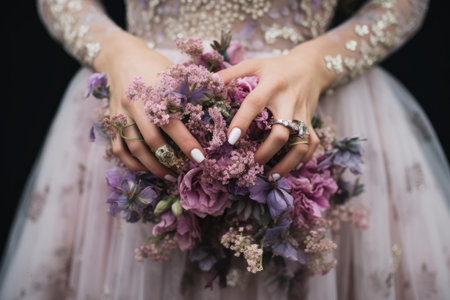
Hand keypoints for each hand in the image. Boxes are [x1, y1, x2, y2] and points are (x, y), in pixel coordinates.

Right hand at [94, 31, 205, 180]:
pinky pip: (118, 148)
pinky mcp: (110, 121)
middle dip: (169, 160)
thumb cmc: (154, 65)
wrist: (120, 56)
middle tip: (185, 171)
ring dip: (151, 166)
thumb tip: (217, 106)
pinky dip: (131, 163)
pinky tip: (145, 170)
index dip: (186, 142)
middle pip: (151, 141)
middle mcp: (135, 105)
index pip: (172, 123)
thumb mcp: (173, 72)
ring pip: (134, 148)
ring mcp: (120, 114)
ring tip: (168, 176)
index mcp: (153, 92)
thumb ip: (191, 90)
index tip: (200, 158)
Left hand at [218, 39, 334, 179]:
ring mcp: (303, 114)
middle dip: (266, 151)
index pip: (256, 103)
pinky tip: (289, 167)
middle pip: (282, 132)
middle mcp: (289, 101)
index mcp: (272, 84)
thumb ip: (231, 73)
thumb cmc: (277, 67)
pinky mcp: (312, 122)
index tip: (231, 139)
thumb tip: (207, 83)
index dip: (242, 121)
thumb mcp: (255, 64)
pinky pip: (312, 145)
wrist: (311, 66)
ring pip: (301, 143)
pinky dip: (302, 159)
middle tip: (252, 161)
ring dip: (287, 163)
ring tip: (271, 174)